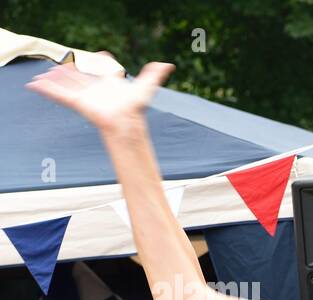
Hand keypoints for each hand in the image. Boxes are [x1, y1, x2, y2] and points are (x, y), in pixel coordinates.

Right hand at [26, 60, 173, 133]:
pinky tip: (35, 85)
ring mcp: (85, 96)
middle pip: (79, 77)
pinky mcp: (77, 103)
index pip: (103, 70)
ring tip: (44, 75)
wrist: (126, 123)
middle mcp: (97, 90)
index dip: (101, 62)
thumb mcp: (146, 87)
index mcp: (110, 84)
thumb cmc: (136, 107)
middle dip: (68, 72)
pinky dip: (46, 90)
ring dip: (55, 79)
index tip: (99, 55)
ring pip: (67, 84)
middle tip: (60, 65)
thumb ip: (155, 75)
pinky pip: (59, 95)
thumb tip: (169, 65)